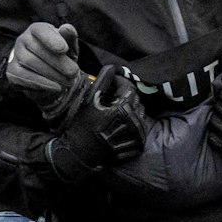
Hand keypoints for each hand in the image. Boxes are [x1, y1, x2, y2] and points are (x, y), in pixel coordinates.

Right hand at [4, 22, 84, 121]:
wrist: (50, 74)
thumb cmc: (60, 55)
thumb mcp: (69, 45)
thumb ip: (69, 36)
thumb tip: (67, 28)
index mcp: (37, 29)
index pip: (40, 30)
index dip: (51, 39)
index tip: (64, 49)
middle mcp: (23, 40)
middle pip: (37, 49)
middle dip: (58, 62)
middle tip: (73, 72)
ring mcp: (16, 55)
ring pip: (29, 62)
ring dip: (51, 73)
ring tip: (68, 81)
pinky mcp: (12, 71)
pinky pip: (23, 76)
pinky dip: (41, 83)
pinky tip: (56, 87)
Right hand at [46, 64, 147, 180]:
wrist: (80, 153)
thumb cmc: (82, 125)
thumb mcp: (89, 100)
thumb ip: (103, 81)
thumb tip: (112, 68)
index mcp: (122, 108)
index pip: (128, 87)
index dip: (120, 83)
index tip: (113, 83)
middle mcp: (133, 120)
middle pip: (136, 99)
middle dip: (125, 95)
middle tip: (112, 98)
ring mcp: (137, 134)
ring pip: (140, 112)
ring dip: (130, 109)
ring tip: (115, 112)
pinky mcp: (138, 144)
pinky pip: (141, 127)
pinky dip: (133, 122)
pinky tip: (120, 124)